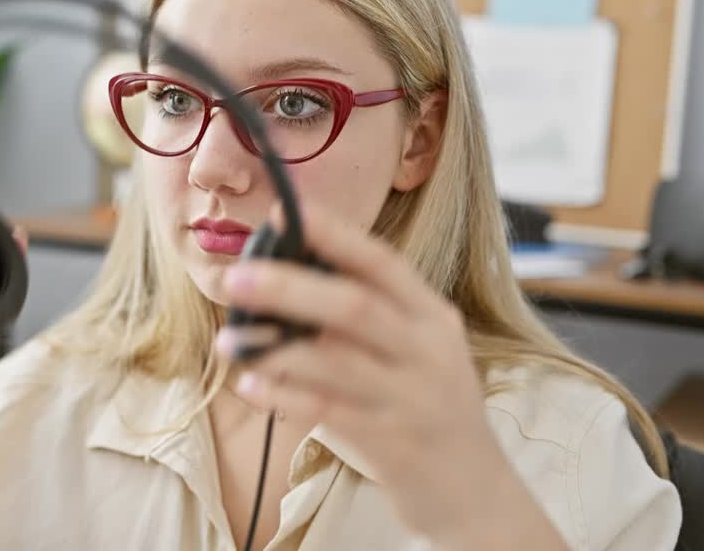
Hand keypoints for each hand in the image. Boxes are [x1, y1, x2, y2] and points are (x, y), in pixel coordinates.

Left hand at [214, 201, 560, 547]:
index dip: (331, 234)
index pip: (381, 262)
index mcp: (432, 316)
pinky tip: (251, 385)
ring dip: (274, 349)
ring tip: (228, 341)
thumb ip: (370, 316)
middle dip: (289, 288)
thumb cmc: (427, 408)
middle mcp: (428, 351)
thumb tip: (287, 275)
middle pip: (354, 307)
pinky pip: (329, 412)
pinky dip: (285, 396)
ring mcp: (412, 399)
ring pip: (336, 361)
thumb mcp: (417, 350)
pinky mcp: (393, 444)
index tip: (283, 211)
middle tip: (235, 278)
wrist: (475, 492)